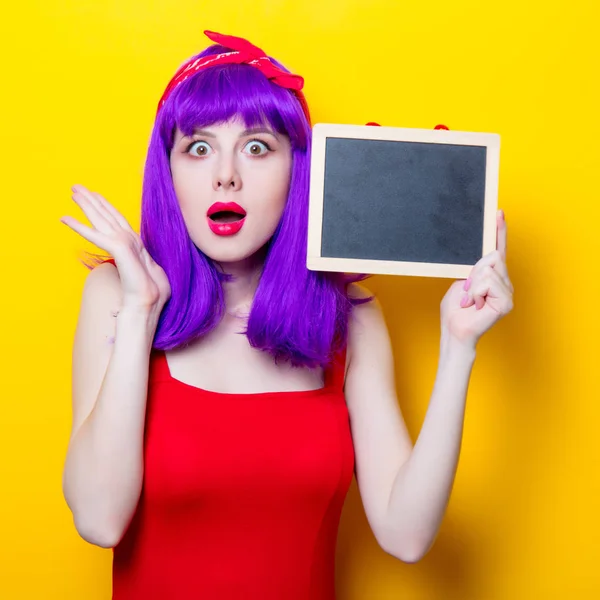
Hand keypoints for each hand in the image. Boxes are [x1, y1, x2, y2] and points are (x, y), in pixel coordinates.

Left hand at [60, 185, 170, 309]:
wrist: (147, 303)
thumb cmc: (148, 294)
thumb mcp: (140, 273)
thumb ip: (134, 265)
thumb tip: (128, 270)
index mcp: (137, 245)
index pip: (119, 221)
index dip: (106, 207)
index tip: (95, 197)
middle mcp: (131, 240)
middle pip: (109, 215)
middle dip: (93, 200)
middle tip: (77, 187)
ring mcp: (126, 243)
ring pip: (102, 219)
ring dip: (86, 204)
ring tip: (73, 191)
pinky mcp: (119, 249)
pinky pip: (95, 235)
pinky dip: (79, 226)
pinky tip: (64, 218)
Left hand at [440, 210, 513, 347]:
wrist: (454, 330)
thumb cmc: (455, 310)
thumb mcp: (461, 282)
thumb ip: (475, 270)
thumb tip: (491, 257)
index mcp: (492, 276)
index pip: (498, 250)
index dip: (499, 231)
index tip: (498, 213)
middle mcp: (503, 282)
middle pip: (492, 257)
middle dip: (474, 272)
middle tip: (467, 292)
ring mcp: (507, 292)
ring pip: (489, 269)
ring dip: (472, 285)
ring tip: (470, 300)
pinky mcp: (507, 301)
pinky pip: (488, 282)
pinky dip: (476, 292)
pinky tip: (476, 305)